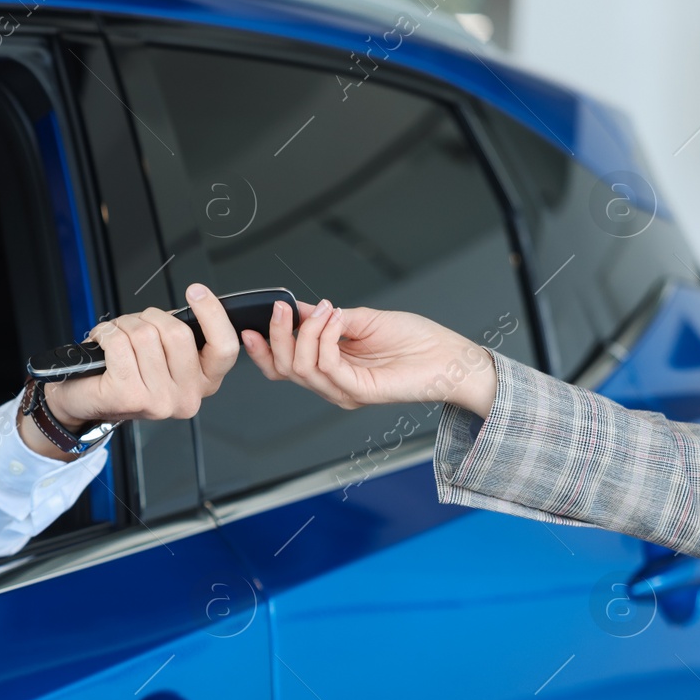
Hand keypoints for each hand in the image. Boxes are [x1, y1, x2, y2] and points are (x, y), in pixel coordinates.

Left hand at [21, 283, 238, 459]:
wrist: (85, 401)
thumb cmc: (124, 374)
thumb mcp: (164, 354)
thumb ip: (182, 334)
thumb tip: (189, 303)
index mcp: (203, 383)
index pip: (224, 348)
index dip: (213, 314)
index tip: (196, 292)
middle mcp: (186, 397)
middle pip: (177, 333)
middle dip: (150, 317)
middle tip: (135, 326)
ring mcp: (158, 400)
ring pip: (145, 335)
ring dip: (123, 326)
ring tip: (115, 338)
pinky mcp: (128, 396)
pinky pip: (119, 343)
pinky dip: (105, 334)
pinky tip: (102, 344)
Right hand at [240, 298, 498, 416]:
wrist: (450, 357)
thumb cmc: (417, 341)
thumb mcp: (362, 319)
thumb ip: (327, 318)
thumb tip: (298, 308)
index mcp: (330, 367)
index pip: (283, 367)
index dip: (262, 349)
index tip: (249, 326)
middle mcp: (333, 383)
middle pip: (284, 368)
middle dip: (278, 335)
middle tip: (283, 308)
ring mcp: (344, 390)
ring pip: (300, 368)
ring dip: (306, 332)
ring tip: (324, 310)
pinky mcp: (359, 391)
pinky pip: (326, 366)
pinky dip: (325, 338)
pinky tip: (336, 319)